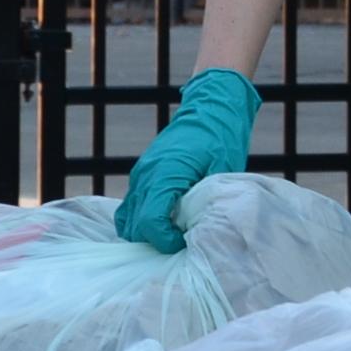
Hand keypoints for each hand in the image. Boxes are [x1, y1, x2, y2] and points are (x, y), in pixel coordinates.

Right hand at [117, 68, 261, 253]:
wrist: (210, 108)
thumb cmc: (221, 137)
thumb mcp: (223, 170)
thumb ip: (208, 200)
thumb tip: (201, 231)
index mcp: (166, 173)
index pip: (150, 221)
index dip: (164, 241)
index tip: (184, 242)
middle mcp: (146, 175)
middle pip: (135, 226)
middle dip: (156, 240)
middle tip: (182, 240)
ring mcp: (139, 174)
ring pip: (127, 220)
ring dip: (146, 233)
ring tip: (173, 233)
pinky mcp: (140, 174)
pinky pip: (129, 207)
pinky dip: (139, 221)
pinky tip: (162, 224)